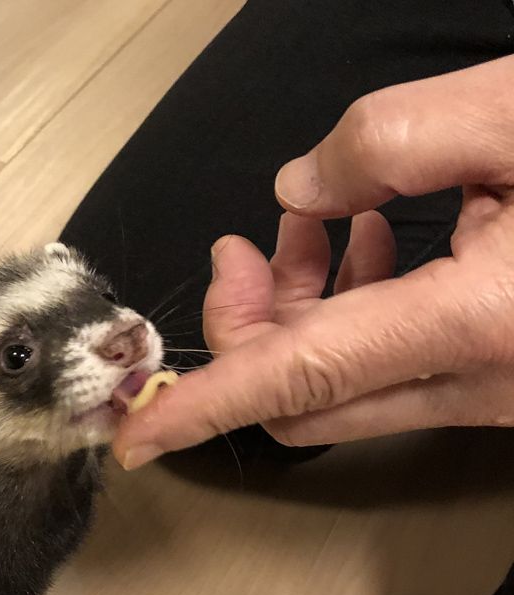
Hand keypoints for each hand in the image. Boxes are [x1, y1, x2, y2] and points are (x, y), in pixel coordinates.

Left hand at [114, 55, 513, 469]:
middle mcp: (478, 381)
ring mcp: (491, 394)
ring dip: (302, 316)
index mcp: (477, 321)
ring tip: (320, 224)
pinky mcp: (500, 383)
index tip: (135, 436)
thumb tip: (298, 190)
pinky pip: (392, 375)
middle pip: (302, 397)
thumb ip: (392, 140)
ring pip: (344, 388)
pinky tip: (376, 245)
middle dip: (250, 330)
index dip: (203, 408)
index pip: (296, 380)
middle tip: (248, 248)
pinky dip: (354, 318)